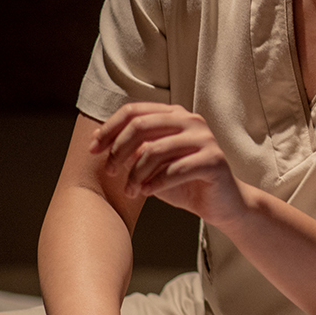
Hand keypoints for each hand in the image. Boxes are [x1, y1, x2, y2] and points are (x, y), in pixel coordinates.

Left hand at [92, 102, 247, 225]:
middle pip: (141, 125)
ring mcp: (205, 139)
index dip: (109, 129)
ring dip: (135, 174)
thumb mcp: (153, 163)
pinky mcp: (213, 160)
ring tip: (130, 191)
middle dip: (119, 150)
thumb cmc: (185, 182)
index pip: (134, 111)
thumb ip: (133, 148)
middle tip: (111, 172)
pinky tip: (146, 193)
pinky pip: (173, 171)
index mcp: (176, 115)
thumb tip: (98, 135)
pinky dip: (153, 184)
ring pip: (154, 150)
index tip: (93, 150)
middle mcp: (191, 121)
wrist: (222, 203)